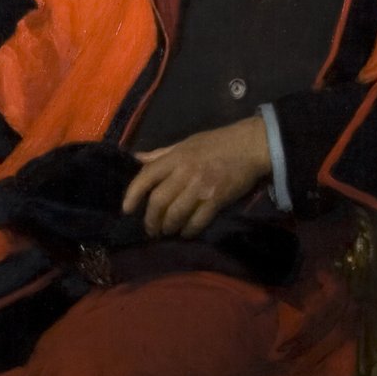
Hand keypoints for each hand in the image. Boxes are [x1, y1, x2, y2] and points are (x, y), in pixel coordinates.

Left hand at [122, 116, 271, 238]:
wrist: (250, 146)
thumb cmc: (217, 143)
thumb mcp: (186, 143)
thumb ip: (161, 154)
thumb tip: (137, 158)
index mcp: (176, 157)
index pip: (146, 176)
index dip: (133, 194)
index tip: (126, 210)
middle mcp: (185, 172)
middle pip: (158, 201)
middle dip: (151, 220)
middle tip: (151, 229)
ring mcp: (201, 187)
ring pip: (175, 214)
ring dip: (168, 228)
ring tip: (167, 231)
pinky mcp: (216, 200)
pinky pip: (197, 221)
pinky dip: (188, 231)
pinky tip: (186, 232)